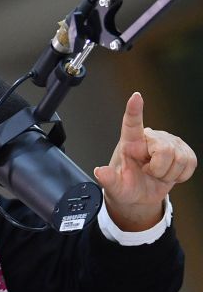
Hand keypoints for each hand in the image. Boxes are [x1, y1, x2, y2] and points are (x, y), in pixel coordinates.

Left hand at [93, 92, 196, 230]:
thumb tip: (100, 171)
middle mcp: (150, 138)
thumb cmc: (127, 186)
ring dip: (169, 173)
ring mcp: (169, 142)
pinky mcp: (184, 150)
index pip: (131, 123)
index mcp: (130, 142)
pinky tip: (169, 173)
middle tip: (149, 172)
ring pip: (180, 158)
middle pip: (165, 150)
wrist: (141, 195)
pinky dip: (181, 175)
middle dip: (158, 169)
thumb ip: (108, 180)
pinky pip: (190, 163)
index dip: (134, 110)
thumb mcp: (115, 187)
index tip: (136, 96)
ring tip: (157, 173)